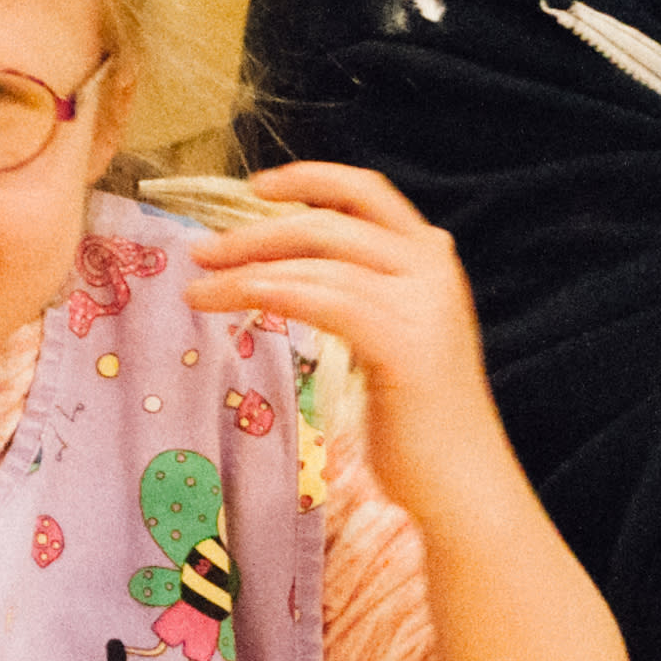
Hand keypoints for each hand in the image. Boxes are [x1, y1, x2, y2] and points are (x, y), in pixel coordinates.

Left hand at [176, 161, 508, 521]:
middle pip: (330, 222)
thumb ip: (363, 291)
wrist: (462, 481)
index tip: (256, 187)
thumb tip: (295, 265)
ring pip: (319, 260)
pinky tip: (231, 299)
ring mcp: (422, 303)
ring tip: (197, 286)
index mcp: (430, 257)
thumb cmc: (416, 417)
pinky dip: (269, 292)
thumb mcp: (392, 333)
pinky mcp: (404, 342)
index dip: (310, 179)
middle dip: (257, 230)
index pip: (366, 191)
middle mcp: (431, 267)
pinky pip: (324, 300)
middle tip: (202, 251)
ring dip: (247, 267)